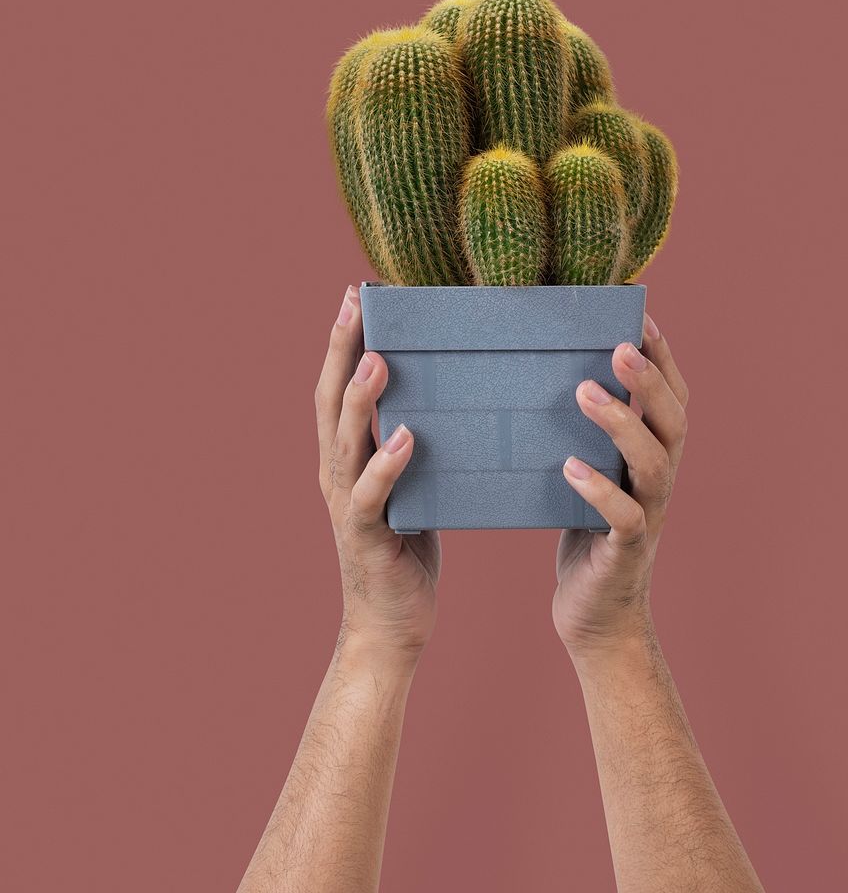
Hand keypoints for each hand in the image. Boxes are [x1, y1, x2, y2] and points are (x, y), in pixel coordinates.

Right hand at [315, 285, 440, 667]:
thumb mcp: (410, 489)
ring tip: (377, 360)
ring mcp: (348, 503)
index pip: (338, 388)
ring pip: (345, 442)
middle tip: (354, 303)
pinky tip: (406, 437)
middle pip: (330, 401)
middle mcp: (337, 473)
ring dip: (359, 399)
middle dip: (341, 350)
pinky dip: (387, 464)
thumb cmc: (405, 552)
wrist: (390, 624)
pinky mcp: (368, 535)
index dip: (342, 342)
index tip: (355, 296)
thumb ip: (411, 450)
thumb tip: (443, 404)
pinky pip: (374, 495)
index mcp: (347, 458)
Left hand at [553, 313, 688, 656]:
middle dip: (649, 381)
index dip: (665, 360)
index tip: (644, 317)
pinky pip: (621, 518)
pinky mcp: (624, 552)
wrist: (596, 617)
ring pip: (652, 465)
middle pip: (672, 423)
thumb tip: (555, 377)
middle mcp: (660, 484)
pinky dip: (599, 490)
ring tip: (585, 392)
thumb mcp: (591, 477)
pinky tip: (570, 467)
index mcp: (655, 460)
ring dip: (622, 424)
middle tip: (618, 345)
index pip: (674, 400)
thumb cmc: (586, 535)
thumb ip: (589, 438)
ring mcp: (647, 518)